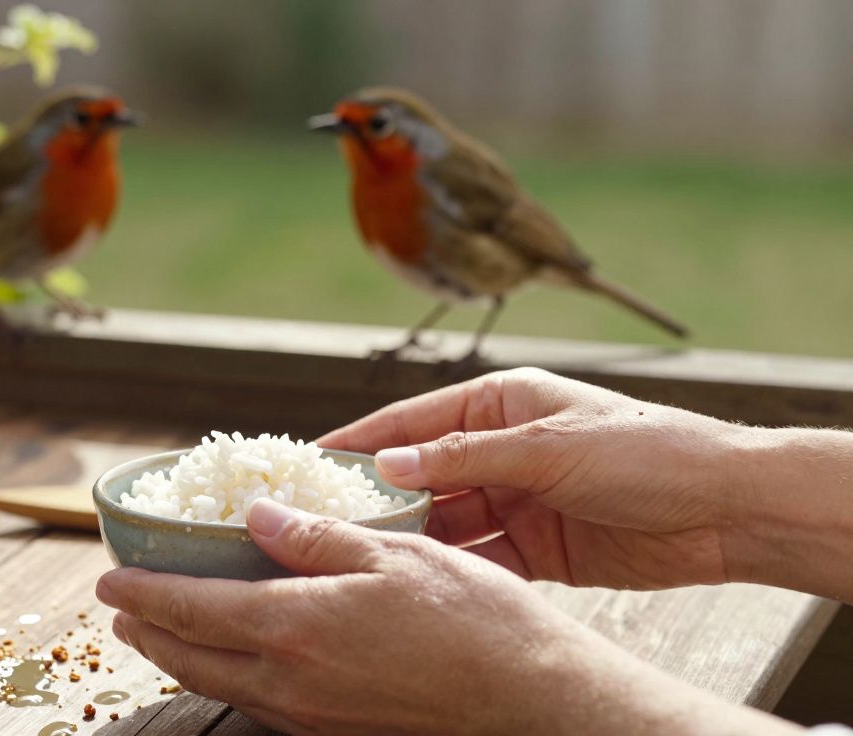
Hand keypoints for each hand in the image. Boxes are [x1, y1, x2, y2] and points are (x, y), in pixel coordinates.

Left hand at [97, 500, 794, 735]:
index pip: (190, 608)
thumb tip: (254, 516)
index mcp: (295, 626)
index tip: (109, 580)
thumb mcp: (393, 554)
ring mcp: (310, 715)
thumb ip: (314, 537)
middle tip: (121, 607)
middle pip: (189, 657)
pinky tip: (234, 660)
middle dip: (147, 630)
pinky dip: (225, 677)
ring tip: (159, 631)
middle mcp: (289, 681)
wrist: (533, 702)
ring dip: (179, 657)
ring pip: (219, 685)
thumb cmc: (474, 620)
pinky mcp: (334, 731)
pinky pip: (257, 704)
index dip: (142, 593)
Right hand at [319, 367, 752, 589]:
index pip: (413, 422)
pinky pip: (482, 557)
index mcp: (501, 403)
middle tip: (325, 522)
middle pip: (423, 475)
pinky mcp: (537, 547)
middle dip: (379, 498)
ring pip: (447, 521)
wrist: (724, 509)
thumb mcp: (547, 446)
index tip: (310, 461)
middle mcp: (502, 449)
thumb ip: (464, 456)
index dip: (362, 442)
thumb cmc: (646, 451)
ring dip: (414, 538)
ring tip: (366, 557)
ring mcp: (519, 499)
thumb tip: (390, 463)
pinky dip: (456, 569)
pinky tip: (425, 582)